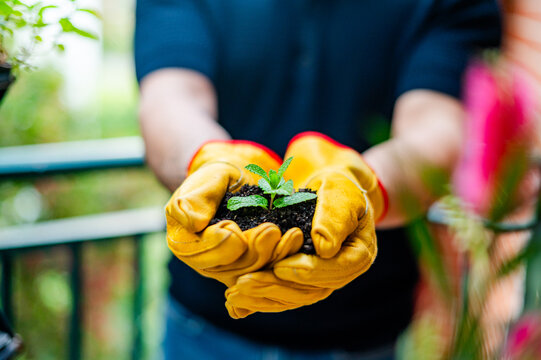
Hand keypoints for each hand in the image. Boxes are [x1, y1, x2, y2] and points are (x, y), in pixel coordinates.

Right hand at [165, 141, 302, 286]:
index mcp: (183, 243)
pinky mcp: (254, 268)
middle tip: (271, 230)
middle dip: (253, 251)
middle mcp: (205, 263)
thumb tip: (193, 223)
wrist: (234, 181)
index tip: (232, 228)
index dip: (218, 244)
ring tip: (291, 235)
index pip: (201, 253)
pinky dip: (285, 258)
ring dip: (274, 255)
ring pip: (254, 273)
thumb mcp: (204, 181)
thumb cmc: (215, 178)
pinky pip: (269, 270)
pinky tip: (297, 241)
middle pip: (230, 268)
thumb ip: (194, 200)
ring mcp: (230, 269)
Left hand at [225, 132, 386, 316]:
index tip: (280, 266)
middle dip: (276, 288)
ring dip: (263, 297)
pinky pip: (282, 295)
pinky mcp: (300, 279)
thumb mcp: (339, 192)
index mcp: (358, 254)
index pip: (335, 271)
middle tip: (245, 283)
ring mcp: (320, 279)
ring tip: (234, 292)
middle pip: (311, 291)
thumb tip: (325, 249)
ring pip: (293, 297)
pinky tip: (234, 301)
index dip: (308, 272)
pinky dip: (259, 299)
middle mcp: (340, 273)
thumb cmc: (336, 186)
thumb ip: (335, 217)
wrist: (328, 190)